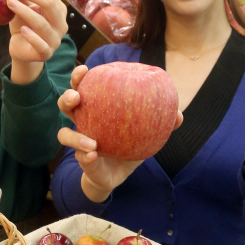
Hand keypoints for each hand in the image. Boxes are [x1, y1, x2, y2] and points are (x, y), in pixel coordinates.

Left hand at [6, 0, 67, 78]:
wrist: (21, 48)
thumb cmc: (23, 24)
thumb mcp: (20, 6)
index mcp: (58, 9)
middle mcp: (61, 23)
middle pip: (49, 3)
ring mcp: (55, 40)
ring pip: (42, 23)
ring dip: (24, 11)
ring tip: (9, 3)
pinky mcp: (47, 54)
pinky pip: (42, 45)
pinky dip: (32, 36)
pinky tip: (22, 29)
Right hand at [57, 65, 182, 201]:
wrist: (119, 174)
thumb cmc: (130, 144)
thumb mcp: (146, 131)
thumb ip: (161, 121)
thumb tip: (179, 115)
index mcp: (95, 108)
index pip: (84, 87)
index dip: (79, 77)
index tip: (85, 70)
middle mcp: (83, 122)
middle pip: (66, 105)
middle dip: (67, 97)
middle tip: (76, 96)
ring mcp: (80, 142)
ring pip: (64, 134)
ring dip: (74, 136)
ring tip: (90, 141)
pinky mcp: (83, 160)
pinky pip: (80, 157)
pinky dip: (85, 155)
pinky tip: (94, 154)